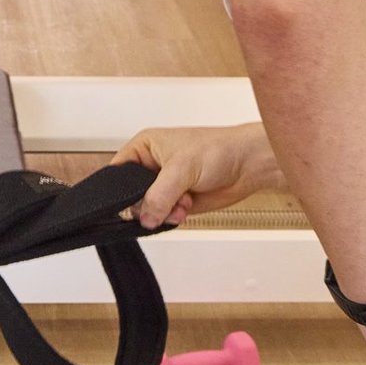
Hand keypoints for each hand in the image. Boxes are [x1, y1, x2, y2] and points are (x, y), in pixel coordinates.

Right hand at [112, 122, 282, 227]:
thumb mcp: (182, 168)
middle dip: (149, 204)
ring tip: (182, 202)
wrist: (247, 165)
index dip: (120, 189)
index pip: (118, 172)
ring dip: (164, 212)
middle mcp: (152, 166)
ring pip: (148, 210)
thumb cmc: (219, 149)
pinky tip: (187, 207)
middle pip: (132, 196)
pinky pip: (163, 217)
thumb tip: (145, 217)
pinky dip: (174, 217)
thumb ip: (159, 195)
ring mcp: (165, 185)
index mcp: (144, 147)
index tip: (131, 202)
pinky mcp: (177, 201)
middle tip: (165, 200)